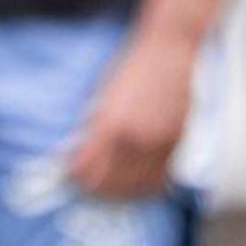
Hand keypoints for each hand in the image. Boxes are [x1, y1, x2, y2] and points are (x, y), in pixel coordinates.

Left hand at [65, 25, 195, 202]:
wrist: (174, 51)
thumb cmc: (135, 65)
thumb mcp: (102, 93)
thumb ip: (92, 124)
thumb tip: (79, 150)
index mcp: (112, 125)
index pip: (87, 167)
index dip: (74, 176)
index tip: (67, 175)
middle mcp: (136, 140)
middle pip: (110, 184)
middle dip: (92, 189)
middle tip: (83, 186)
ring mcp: (160, 146)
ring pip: (136, 188)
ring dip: (118, 194)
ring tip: (106, 191)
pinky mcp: (178, 146)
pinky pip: (159, 180)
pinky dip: (143, 187)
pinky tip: (133, 184)